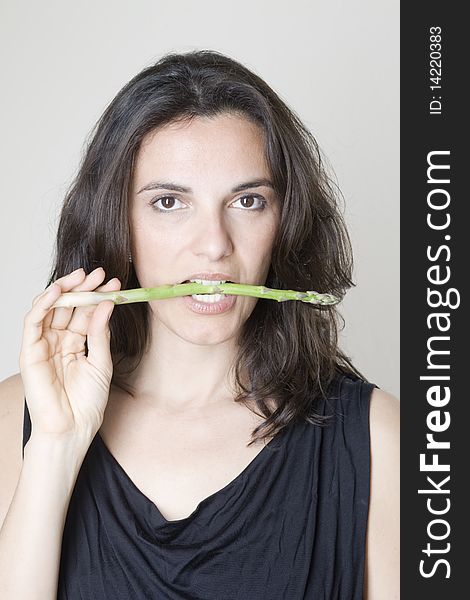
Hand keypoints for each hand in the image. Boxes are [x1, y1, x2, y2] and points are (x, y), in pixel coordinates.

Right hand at [19, 268, 120, 443]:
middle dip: (83, 288)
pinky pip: (33, 321)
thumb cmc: (87, 402)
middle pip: (69, 307)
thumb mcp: (101, 363)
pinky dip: (43, 304)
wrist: (72, 429)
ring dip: (65, 289)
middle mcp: (59, 341)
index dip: (98, 296)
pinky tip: (59, 291)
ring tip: (83, 276)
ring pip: (51, 308)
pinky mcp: (29, 351)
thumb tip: (106, 304)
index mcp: (77, 343)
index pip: (85, 313)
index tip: (114, 283)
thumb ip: (100, 333)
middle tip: (99, 273)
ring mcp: (43, 345)